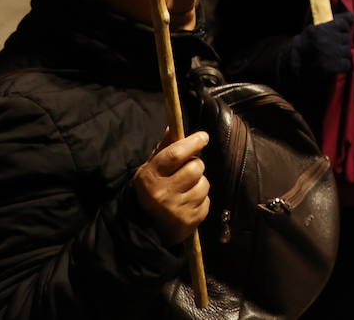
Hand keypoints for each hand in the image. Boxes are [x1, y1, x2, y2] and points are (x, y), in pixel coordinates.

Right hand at [133, 130, 210, 244]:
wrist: (146, 226)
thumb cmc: (152, 189)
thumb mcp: (152, 168)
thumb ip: (164, 148)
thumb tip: (173, 127)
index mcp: (151, 177)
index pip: (175, 154)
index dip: (192, 143)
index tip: (203, 137)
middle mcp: (163, 193)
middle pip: (195, 167)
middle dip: (196, 164)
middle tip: (187, 169)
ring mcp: (177, 209)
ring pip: (204, 184)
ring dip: (199, 183)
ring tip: (186, 189)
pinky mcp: (191, 220)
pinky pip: (206, 201)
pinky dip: (201, 199)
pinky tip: (188, 203)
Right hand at [290, 10, 353, 78]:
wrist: (294, 65)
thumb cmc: (304, 44)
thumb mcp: (313, 27)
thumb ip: (332, 21)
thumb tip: (352, 16)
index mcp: (322, 27)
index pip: (345, 23)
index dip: (342, 28)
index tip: (336, 33)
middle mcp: (328, 39)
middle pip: (347, 38)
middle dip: (341, 42)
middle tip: (331, 47)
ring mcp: (332, 54)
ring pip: (348, 52)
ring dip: (342, 54)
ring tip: (331, 56)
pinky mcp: (334, 67)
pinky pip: (347, 64)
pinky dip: (342, 66)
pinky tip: (333, 65)